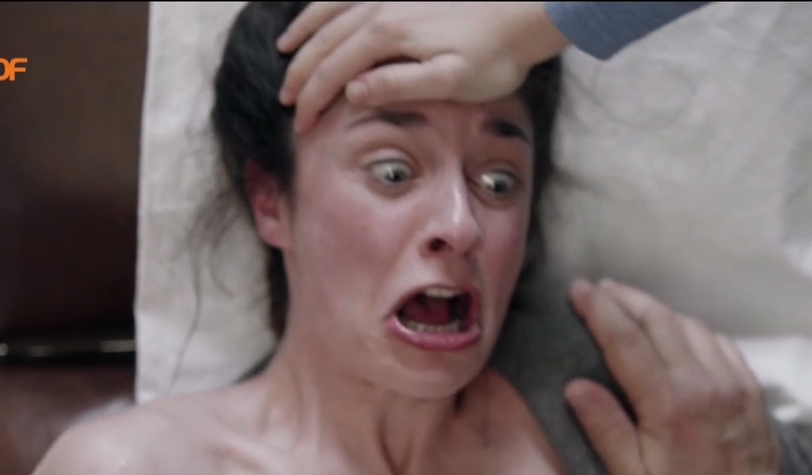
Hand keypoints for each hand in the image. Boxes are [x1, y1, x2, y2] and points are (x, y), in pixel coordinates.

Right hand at [277, 2, 568, 131]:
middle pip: (325, 43)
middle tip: (287, 101)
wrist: (526, 11)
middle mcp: (380, 7)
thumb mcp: (451, 80)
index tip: (301, 125)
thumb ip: (399, 85)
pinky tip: (322, 13)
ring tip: (285, 52)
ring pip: (330, 11)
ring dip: (305, 33)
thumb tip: (352, 92)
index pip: (335, 72)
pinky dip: (326, 4)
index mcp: (388, 35)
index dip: (314, 100)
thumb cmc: (495, 54)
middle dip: (301, 73)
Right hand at [565, 279, 811, 474]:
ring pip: (688, 324)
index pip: (626, 340)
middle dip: (624, 298)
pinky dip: (689, 326)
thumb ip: (604, 428)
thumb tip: (575, 385)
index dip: (600, 310)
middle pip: (658, 319)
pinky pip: (716, 339)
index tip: (578, 289)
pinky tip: (675, 329)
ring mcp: (729, 379)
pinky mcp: (747, 384)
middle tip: (598, 288)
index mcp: (666, 403)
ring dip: (656, 309)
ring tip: (630, 305)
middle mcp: (700, 381)